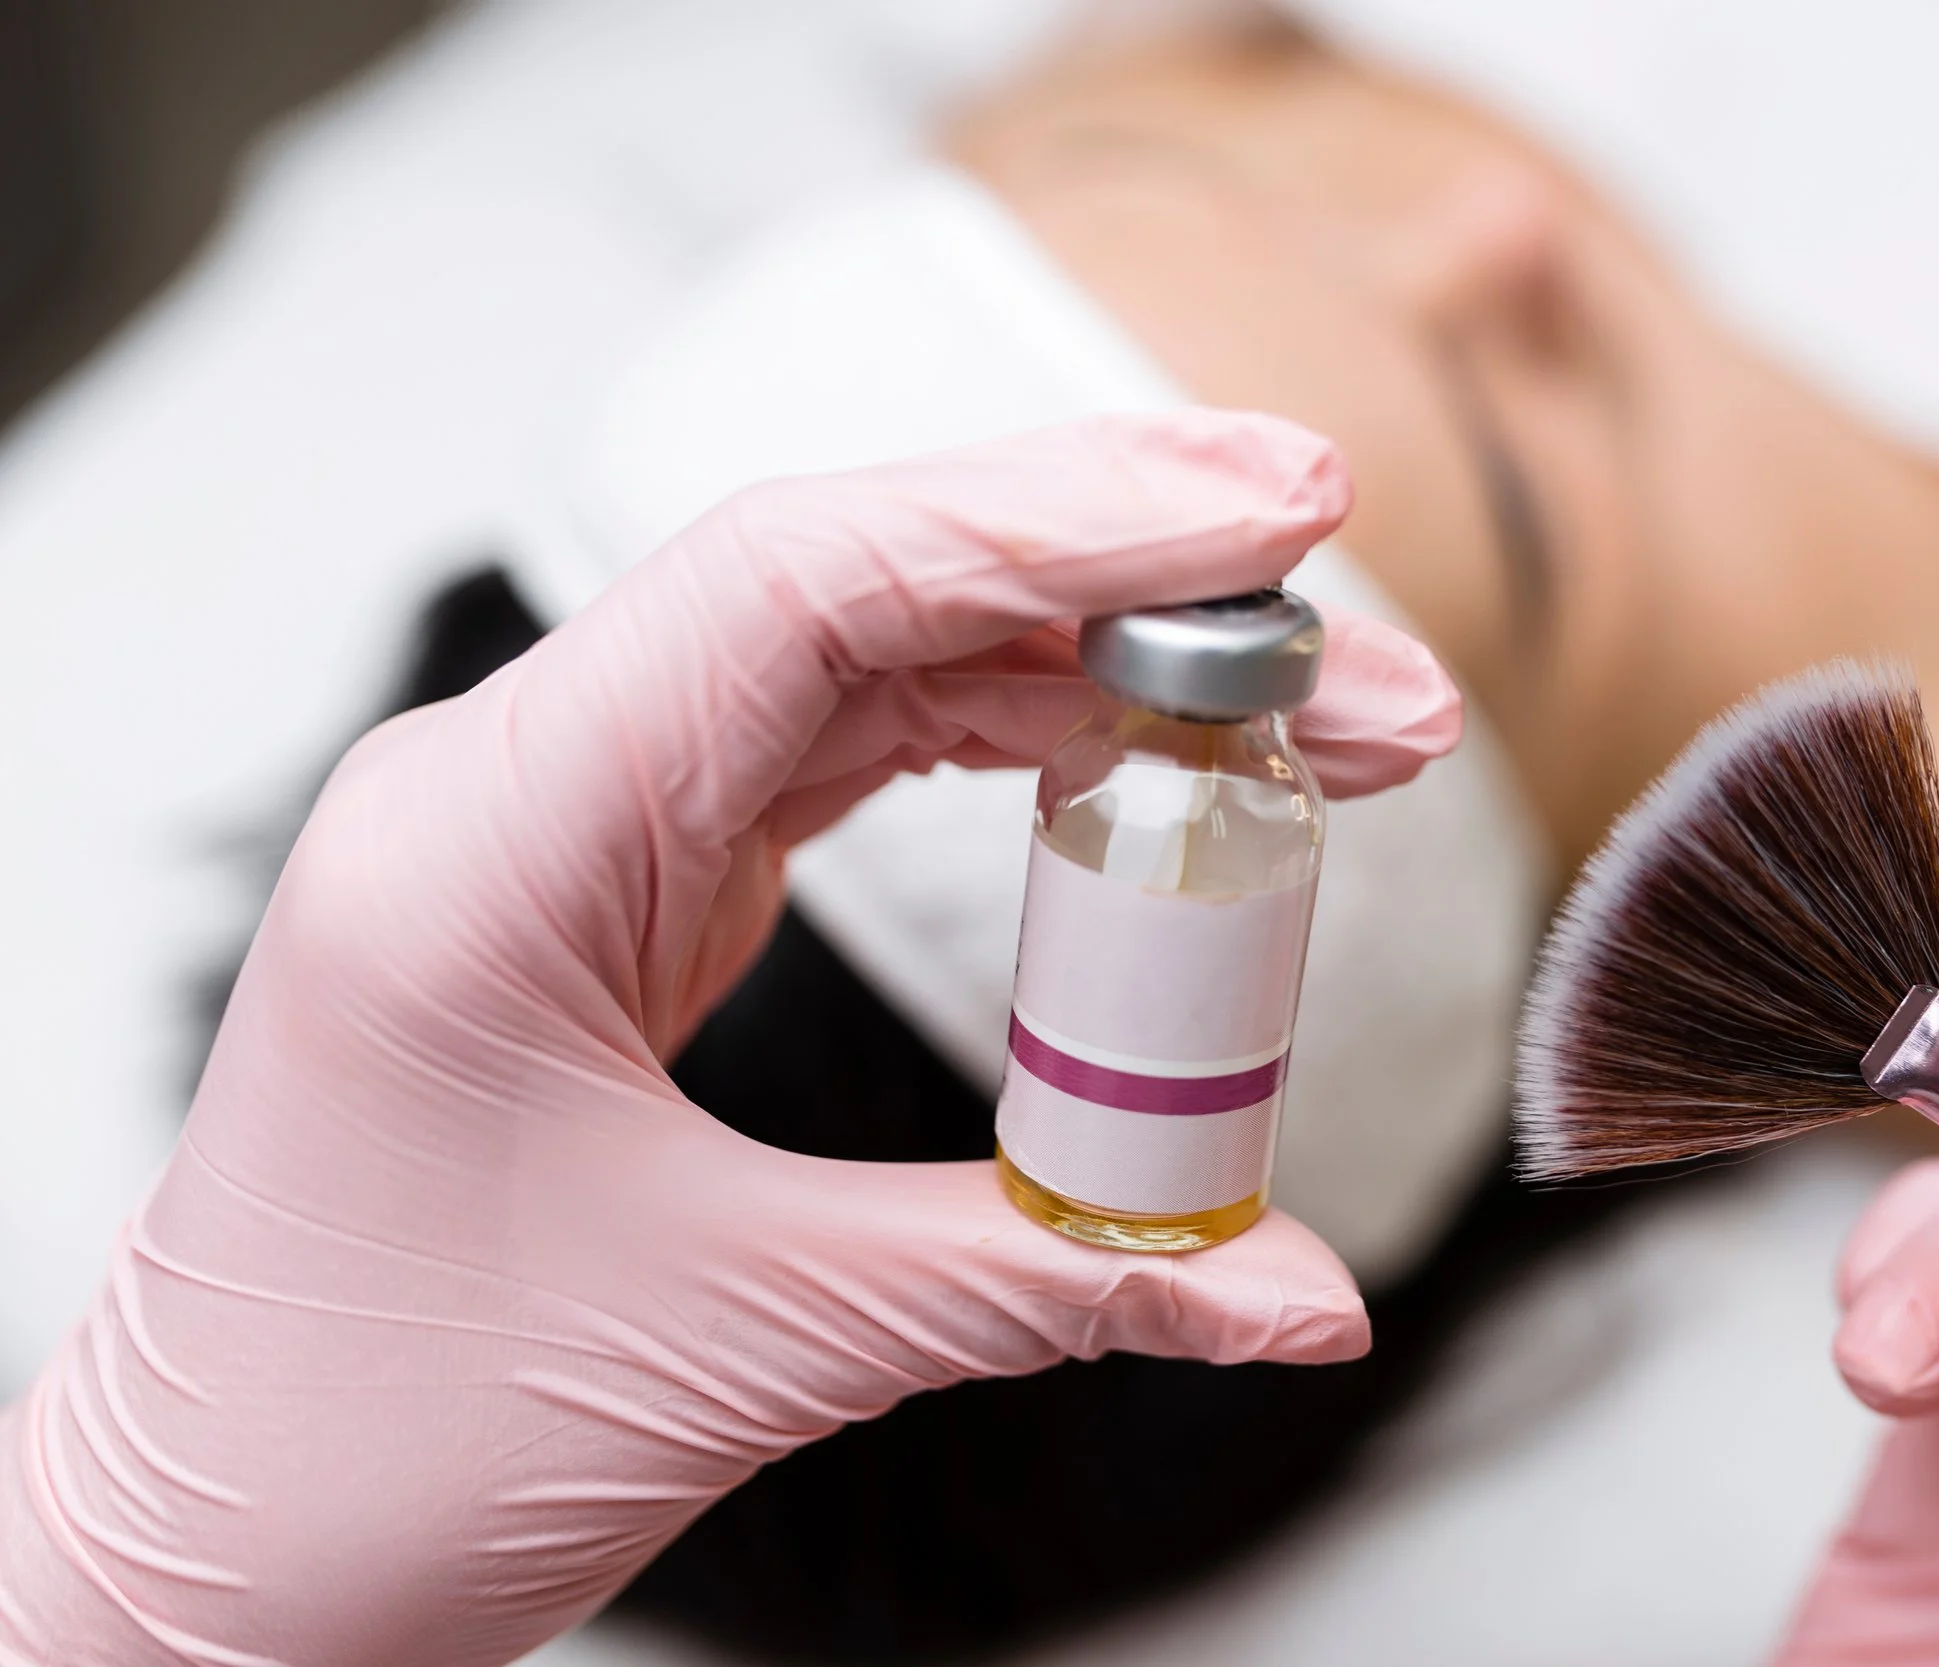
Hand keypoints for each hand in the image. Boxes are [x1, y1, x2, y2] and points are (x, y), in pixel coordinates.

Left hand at [0, 412, 1460, 1666]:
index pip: (804, 585)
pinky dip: (1018, 746)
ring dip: (1097, 666)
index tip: (1277, 513)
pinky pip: (845, 751)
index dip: (1063, 521)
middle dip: (1124, 572)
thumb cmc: (376, 1448)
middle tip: (1344, 593)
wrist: (217, 1548)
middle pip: (861, 582)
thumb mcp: (747, 1345)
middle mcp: (521, 785)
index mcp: (491, 843)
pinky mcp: (624, 881)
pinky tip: (1149, 766)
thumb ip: (1056, 1278)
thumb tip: (1308, 1293)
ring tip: (1313, 713)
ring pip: (871, 654)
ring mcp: (571, 822)